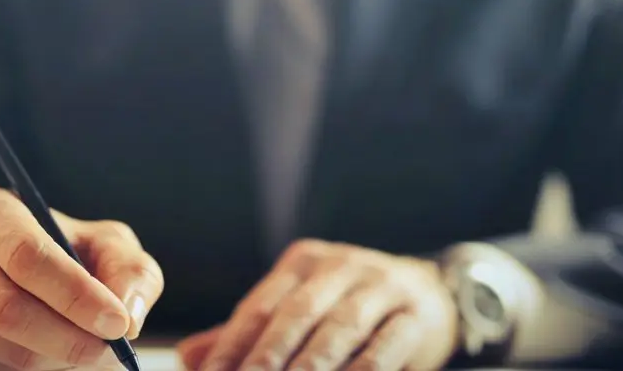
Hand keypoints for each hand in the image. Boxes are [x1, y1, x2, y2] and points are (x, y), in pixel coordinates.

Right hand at [0, 187, 163, 370]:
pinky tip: (55, 353)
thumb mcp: (103, 242)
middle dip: (69, 338)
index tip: (117, 323)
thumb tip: (128, 317)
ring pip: (4, 350)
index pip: (27, 256)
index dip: (75, 295)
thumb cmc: (65, 250)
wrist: (5, 268)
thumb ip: (129, 270)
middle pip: (7, 310)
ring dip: (58, 359)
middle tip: (111, 350)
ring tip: (89, 347)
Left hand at [182, 239, 457, 370]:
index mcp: (302, 263)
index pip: (259, 306)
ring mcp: (380, 286)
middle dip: (266, 357)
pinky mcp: (414, 314)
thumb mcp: (301, 308)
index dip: (231, 345)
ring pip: (337, 330)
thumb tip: (190, 357)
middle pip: (295, 315)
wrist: (432, 293)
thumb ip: (250, 333)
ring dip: (310, 367)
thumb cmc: (351, 308)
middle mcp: (339, 266)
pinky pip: (381, 349)